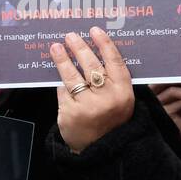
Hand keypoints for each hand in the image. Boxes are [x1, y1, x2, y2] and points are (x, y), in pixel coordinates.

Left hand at [51, 27, 134, 153]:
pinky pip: (63, 92)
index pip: (115, 62)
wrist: (102, 149)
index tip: (95, 30)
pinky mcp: (71, 113)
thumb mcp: (121, 100)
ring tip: (56, 47)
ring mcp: (89, 106)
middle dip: (80, 48)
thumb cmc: (111, 119)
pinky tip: (59, 80)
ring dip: (63, 59)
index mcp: (124, 93)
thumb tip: (93, 52)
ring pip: (73, 76)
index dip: (105, 44)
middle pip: (92, 66)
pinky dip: (62, 87)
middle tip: (71, 36)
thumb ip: (112, 81)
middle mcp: (108, 98)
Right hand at [150, 83, 180, 139]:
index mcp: (152, 95)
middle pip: (164, 83)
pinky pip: (179, 103)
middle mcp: (150, 99)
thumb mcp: (180, 104)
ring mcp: (155, 107)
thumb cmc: (177, 122)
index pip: (161, 81)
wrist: (176, 139)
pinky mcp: (163, 115)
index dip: (174, 78)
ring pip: (173, 92)